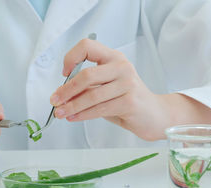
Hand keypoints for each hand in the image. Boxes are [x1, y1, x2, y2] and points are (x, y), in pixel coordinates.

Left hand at [50, 38, 166, 140]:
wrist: (154, 115)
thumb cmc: (127, 101)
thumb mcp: (106, 88)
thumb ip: (88, 87)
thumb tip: (62, 93)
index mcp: (114, 58)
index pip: (87, 46)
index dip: (71, 57)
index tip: (64, 72)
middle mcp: (121, 67)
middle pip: (86, 75)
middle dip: (66, 90)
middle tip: (55, 100)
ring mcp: (127, 83)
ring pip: (91, 95)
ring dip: (71, 106)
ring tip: (60, 113)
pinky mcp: (129, 101)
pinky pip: (99, 109)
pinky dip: (82, 114)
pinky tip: (74, 117)